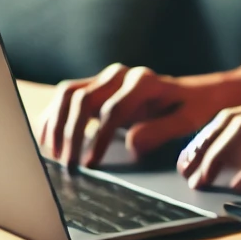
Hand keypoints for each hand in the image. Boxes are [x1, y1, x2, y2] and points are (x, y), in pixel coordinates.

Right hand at [38, 63, 220, 166]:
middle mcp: (121, 74)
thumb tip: (132, 143)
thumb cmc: (191, 108)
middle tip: (68, 165)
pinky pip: (65, 95)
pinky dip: (53, 115)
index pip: (112, 110)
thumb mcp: (187, 120)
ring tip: (54, 154)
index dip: (98, 139)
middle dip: (72, 134)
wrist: (192, 93)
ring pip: (69, 94)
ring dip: (57, 124)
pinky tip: (48, 139)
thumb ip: (162, 130)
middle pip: (83, 100)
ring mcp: (105, 78)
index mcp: (144, 81)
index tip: (91, 164)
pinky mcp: (95, 85)